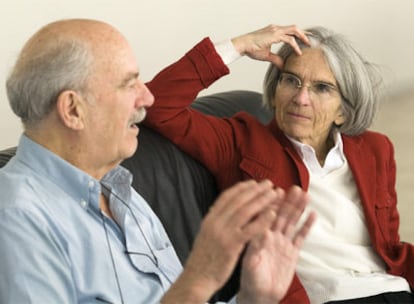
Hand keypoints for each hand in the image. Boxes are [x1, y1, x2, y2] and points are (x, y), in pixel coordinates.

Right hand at [161, 180, 281, 302]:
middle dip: (255, 190)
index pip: (227, 196)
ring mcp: (223, 233)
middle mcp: (215, 222)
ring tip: (274, 194)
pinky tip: (272, 214)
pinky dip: (262, 220)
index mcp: (210, 218)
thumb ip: (216, 221)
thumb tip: (226, 210)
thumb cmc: (204, 259)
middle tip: (268, 183)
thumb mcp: (206, 234)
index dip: (242, 188)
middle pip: (238, 200)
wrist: (197, 278)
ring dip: (262, 200)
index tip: (254, 183)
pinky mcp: (231, 245)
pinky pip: (250, 229)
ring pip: (245, 211)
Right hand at [231, 24, 309, 67]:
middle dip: (303, 33)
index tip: (303, 39)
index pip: (289, 31)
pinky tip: (298, 52)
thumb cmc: (251, 48)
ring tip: (307, 44)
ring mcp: (276, 30)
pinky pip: (289, 40)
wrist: (243, 45)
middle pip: (294, 28)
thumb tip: (283, 66)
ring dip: (302, 37)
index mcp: (273, 31)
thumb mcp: (266, 55)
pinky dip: (295, 46)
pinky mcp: (275, 35)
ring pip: (294, 30)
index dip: (297, 34)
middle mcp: (276, 28)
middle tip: (310, 41)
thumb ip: (276, 59)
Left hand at [237, 186, 315, 303]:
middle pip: (281, 215)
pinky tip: (312, 214)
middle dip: (288, 201)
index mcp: (259, 237)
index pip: (266, 216)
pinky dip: (306, 226)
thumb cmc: (251, 279)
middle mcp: (271, 236)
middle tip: (295, 188)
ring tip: (305, 195)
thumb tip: (261, 231)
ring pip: (292, 222)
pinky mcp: (292, 252)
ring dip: (298, 209)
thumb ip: (255, 248)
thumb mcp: (250, 264)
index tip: (276, 191)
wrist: (260, 295)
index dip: (271, 203)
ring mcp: (283, 243)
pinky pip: (301, 236)